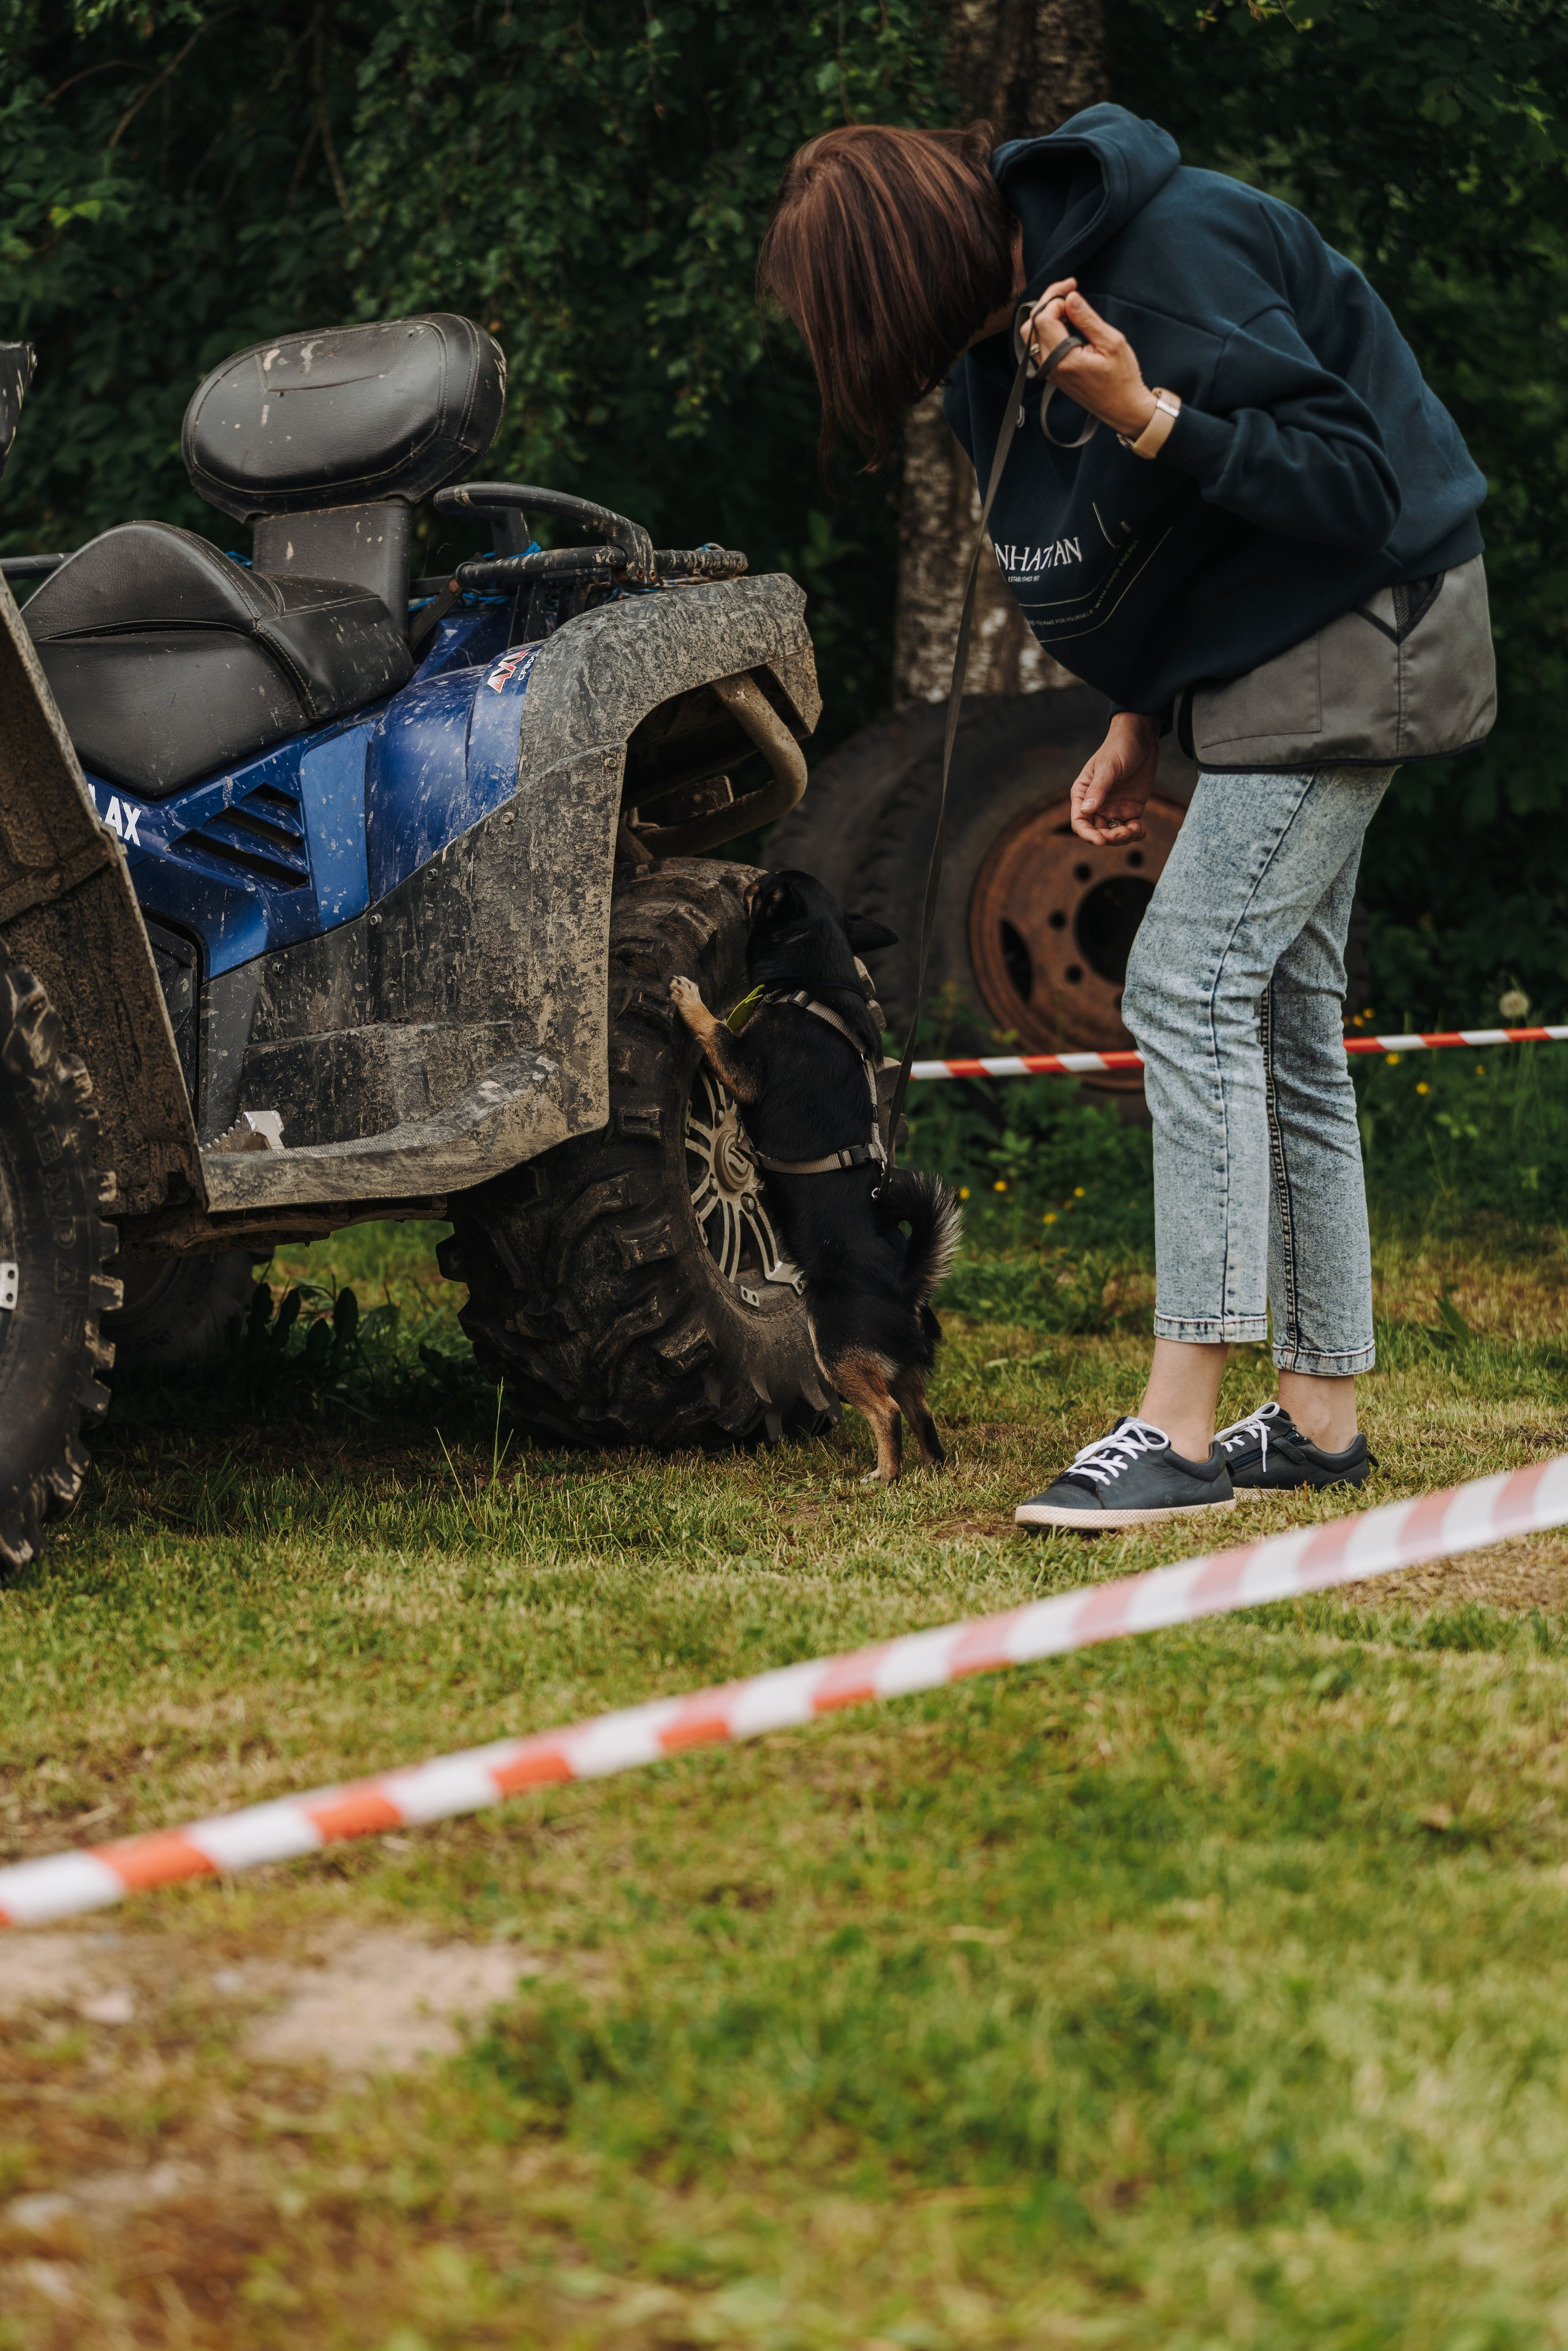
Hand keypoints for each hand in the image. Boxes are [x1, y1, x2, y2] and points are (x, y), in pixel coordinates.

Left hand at [1022, 283, 1157, 440]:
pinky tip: (1065, 321)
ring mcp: (1048, 371)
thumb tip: (1070, 298)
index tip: (1074, 288)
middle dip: (1048, 302)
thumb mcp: (1112, 343)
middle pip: (1031, 324)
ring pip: (1031, 335)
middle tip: (1069, 290)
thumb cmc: (1122, 377)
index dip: (1056, 298)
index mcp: (1063, 359)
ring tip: (1069, 305)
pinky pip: (1038, 345)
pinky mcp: (1051, 373)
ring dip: (1046, 314)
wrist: (1123, 408)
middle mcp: (1049, 366)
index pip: (1043, 318)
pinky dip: (1047, 328)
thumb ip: (1087, 319)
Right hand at [1070, 714, 1159, 844]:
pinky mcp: (1131, 809)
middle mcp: (1096, 805)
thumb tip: (1086, 811)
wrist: (1141, 739)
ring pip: (1113, 833)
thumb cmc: (1119, 748)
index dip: (1088, 835)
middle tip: (1124, 833)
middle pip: (1097, 832)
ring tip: (1135, 830)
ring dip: (1123, 838)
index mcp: (1083, 794)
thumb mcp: (1108, 768)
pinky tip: (1141, 830)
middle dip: (1109, 838)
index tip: (1101, 841)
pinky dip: (1136, 834)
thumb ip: (1098, 790)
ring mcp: (1114, 808)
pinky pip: (1130, 828)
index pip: (1080, 821)